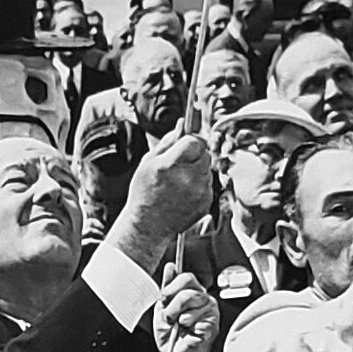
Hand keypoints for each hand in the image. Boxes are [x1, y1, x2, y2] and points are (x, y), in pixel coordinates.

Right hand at [104, 132, 213, 272]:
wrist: (147, 227)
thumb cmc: (144, 195)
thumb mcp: (148, 163)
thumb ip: (167, 141)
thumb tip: (182, 124)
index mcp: (170, 165)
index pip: (195, 141)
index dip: (190, 142)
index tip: (184, 147)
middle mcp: (188, 178)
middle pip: (205, 154)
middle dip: (195, 156)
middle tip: (179, 167)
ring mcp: (199, 192)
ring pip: (208, 170)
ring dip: (197, 172)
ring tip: (179, 184)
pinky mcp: (206, 202)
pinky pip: (208, 185)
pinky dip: (199, 186)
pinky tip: (183, 194)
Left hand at [156, 264, 217, 351]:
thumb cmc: (172, 341)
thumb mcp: (163, 311)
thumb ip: (168, 289)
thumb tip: (170, 268)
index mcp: (192, 296)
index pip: (185, 277)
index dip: (170, 286)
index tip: (163, 299)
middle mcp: (203, 300)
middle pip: (188, 281)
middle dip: (171, 299)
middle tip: (169, 315)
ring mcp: (210, 310)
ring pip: (190, 296)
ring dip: (175, 312)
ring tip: (177, 325)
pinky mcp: (213, 320)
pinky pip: (196, 311)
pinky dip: (185, 321)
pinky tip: (186, 329)